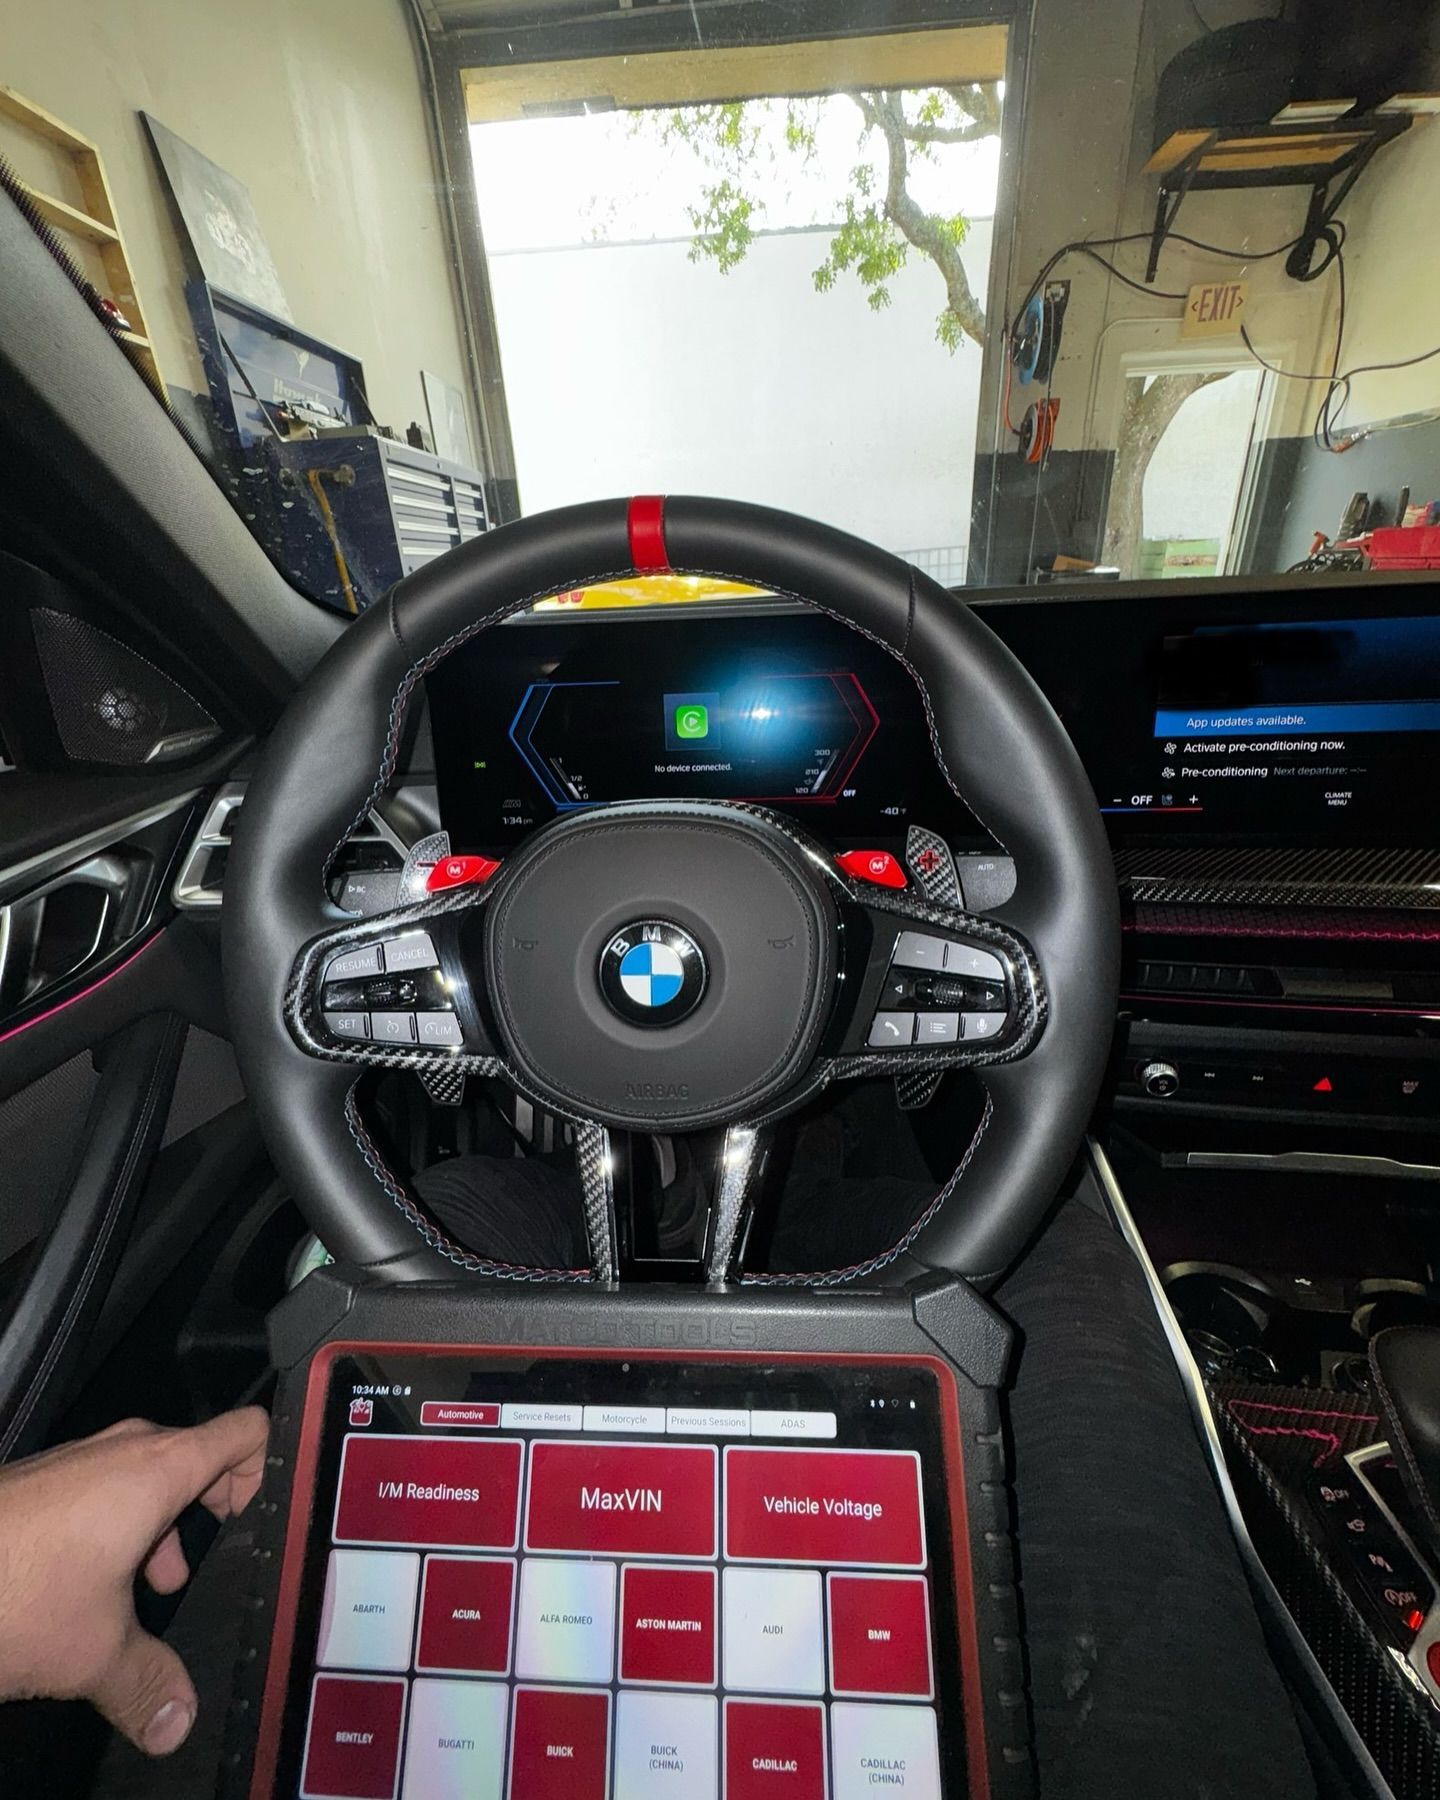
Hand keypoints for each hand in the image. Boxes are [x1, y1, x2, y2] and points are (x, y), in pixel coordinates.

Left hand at [0, 1407, 267, 1755]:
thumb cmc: (12, 1591)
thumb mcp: (96, 1652)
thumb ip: (151, 1683)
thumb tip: (178, 1719)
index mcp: (157, 1470)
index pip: (246, 1433)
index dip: (269, 1468)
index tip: (266, 1517)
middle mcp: (121, 1451)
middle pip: (199, 1457)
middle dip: (210, 1513)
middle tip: (209, 1566)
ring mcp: (77, 1461)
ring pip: (146, 1476)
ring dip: (159, 1525)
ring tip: (149, 1589)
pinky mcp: (41, 1482)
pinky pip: (101, 1488)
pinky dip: (113, 1526)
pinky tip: (89, 1589)